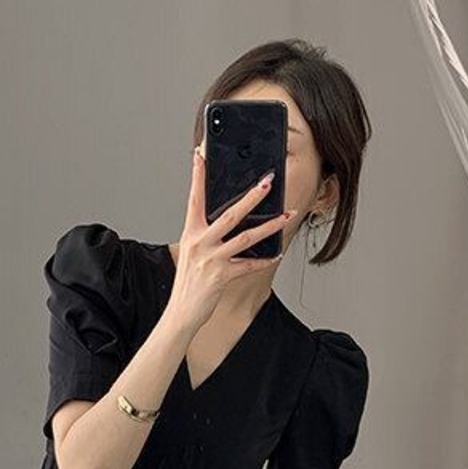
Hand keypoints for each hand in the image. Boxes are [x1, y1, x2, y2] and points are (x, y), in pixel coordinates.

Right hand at [167, 145, 294, 333]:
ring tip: (286, 215)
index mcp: (190, 233)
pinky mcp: (222, 276)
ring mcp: (211, 259)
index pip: (195, 199)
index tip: (201, 155)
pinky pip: (249, 265)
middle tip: (267, 182)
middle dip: (252, 197)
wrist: (181, 313)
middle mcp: (200, 243)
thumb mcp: (192, 253)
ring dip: (270, 225)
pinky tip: (276, 253)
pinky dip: (264, 260)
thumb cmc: (188, 283)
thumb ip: (206, 235)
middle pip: (230, 214)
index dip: (197, 176)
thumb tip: (227, 220)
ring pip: (246, 237)